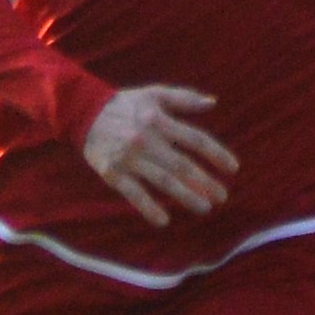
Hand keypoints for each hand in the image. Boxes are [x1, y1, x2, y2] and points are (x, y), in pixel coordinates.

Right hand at [79, 84, 234, 225]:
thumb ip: (184, 98)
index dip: (216, 154)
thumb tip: (213, 103)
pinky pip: (133, 194)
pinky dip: (148, 208)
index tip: (233, 168)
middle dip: (205, 182)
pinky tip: (164, 221)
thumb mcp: (153, 94)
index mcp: (159, 120)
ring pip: (162, 181)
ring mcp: (129, 159)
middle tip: (222, 196)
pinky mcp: (113, 173)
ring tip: (204, 207)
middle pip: (182, 165)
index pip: (195, 139)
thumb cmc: (123, 104)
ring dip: (185, 196)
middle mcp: (146, 140)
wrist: (81, 112)